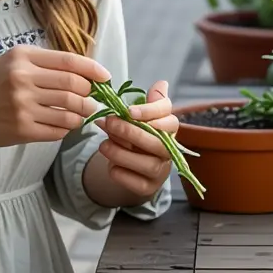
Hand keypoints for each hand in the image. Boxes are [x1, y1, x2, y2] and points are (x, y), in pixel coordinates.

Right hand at [0, 45, 107, 149]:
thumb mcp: (12, 62)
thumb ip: (45, 64)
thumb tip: (86, 74)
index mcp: (23, 57)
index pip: (70, 62)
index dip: (94, 70)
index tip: (106, 78)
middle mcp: (23, 79)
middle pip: (75, 86)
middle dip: (90, 94)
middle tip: (92, 99)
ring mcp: (23, 106)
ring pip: (71, 110)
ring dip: (83, 113)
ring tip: (82, 113)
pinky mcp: (23, 129)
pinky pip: (59, 130)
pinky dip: (68, 128)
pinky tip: (64, 125)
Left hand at [95, 80, 177, 197]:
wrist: (130, 168)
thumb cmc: (134, 137)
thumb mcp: (136, 118)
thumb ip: (145, 103)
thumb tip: (161, 84)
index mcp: (168, 128)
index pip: (169, 117)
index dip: (151, 113)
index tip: (129, 111)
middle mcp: (168, 149)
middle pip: (158, 142)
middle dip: (131, 132)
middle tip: (108, 123)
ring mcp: (161, 170)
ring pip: (148, 164)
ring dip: (122, 154)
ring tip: (103, 145)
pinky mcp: (149, 187)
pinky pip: (138, 183)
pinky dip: (121, 174)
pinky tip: (110, 166)